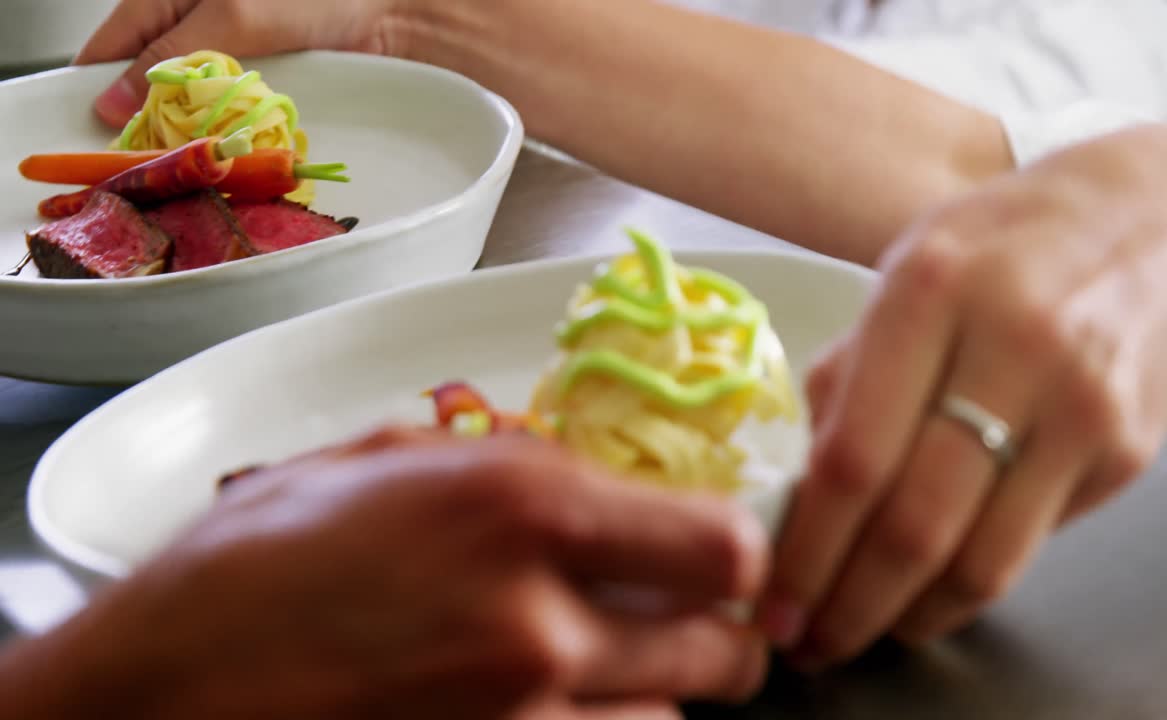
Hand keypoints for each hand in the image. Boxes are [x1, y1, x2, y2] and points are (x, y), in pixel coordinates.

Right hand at [14, 427, 767, 718]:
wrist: (155, 690)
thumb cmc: (249, 567)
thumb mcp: (379, 464)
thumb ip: (502, 460)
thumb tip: (578, 465)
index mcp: (520, 506)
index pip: (724, 544)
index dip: (736, 555)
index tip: (718, 557)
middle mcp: (539, 619)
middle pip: (724, 649)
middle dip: (718, 637)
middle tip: (687, 624)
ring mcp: (520, 719)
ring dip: (656, 696)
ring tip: (600, 673)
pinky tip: (551, 712)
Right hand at [75, 0, 406, 127]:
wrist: (388, 15)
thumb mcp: (233, 17)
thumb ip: (172, 54)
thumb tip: (113, 95)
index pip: (117, 34)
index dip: (96, 76)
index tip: (79, 118)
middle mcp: (197, 14)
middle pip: (146, 68)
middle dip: (137, 106)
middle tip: (128, 147)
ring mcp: (228, 44)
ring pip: (183, 91)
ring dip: (178, 121)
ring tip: (167, 151)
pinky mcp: (257, 70)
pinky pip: (221, 101)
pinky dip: (214, 123)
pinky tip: (209, 144)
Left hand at [757, 121, 1166, 668]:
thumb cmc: (1016, 241)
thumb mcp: (914, 264)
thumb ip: (853, 368)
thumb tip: (799, 486)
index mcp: (931, 290)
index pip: (853, 455)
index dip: (806, 547)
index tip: (771, 598)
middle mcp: (1011, 347)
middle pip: (914, 523)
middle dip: (848, 604)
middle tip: (810, 640)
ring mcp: (1080, 405)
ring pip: (981, 559)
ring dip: (908, 615)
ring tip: (863, 629)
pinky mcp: (1126, 450)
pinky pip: (1029, 543)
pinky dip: (969, 582)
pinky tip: (931, 586)